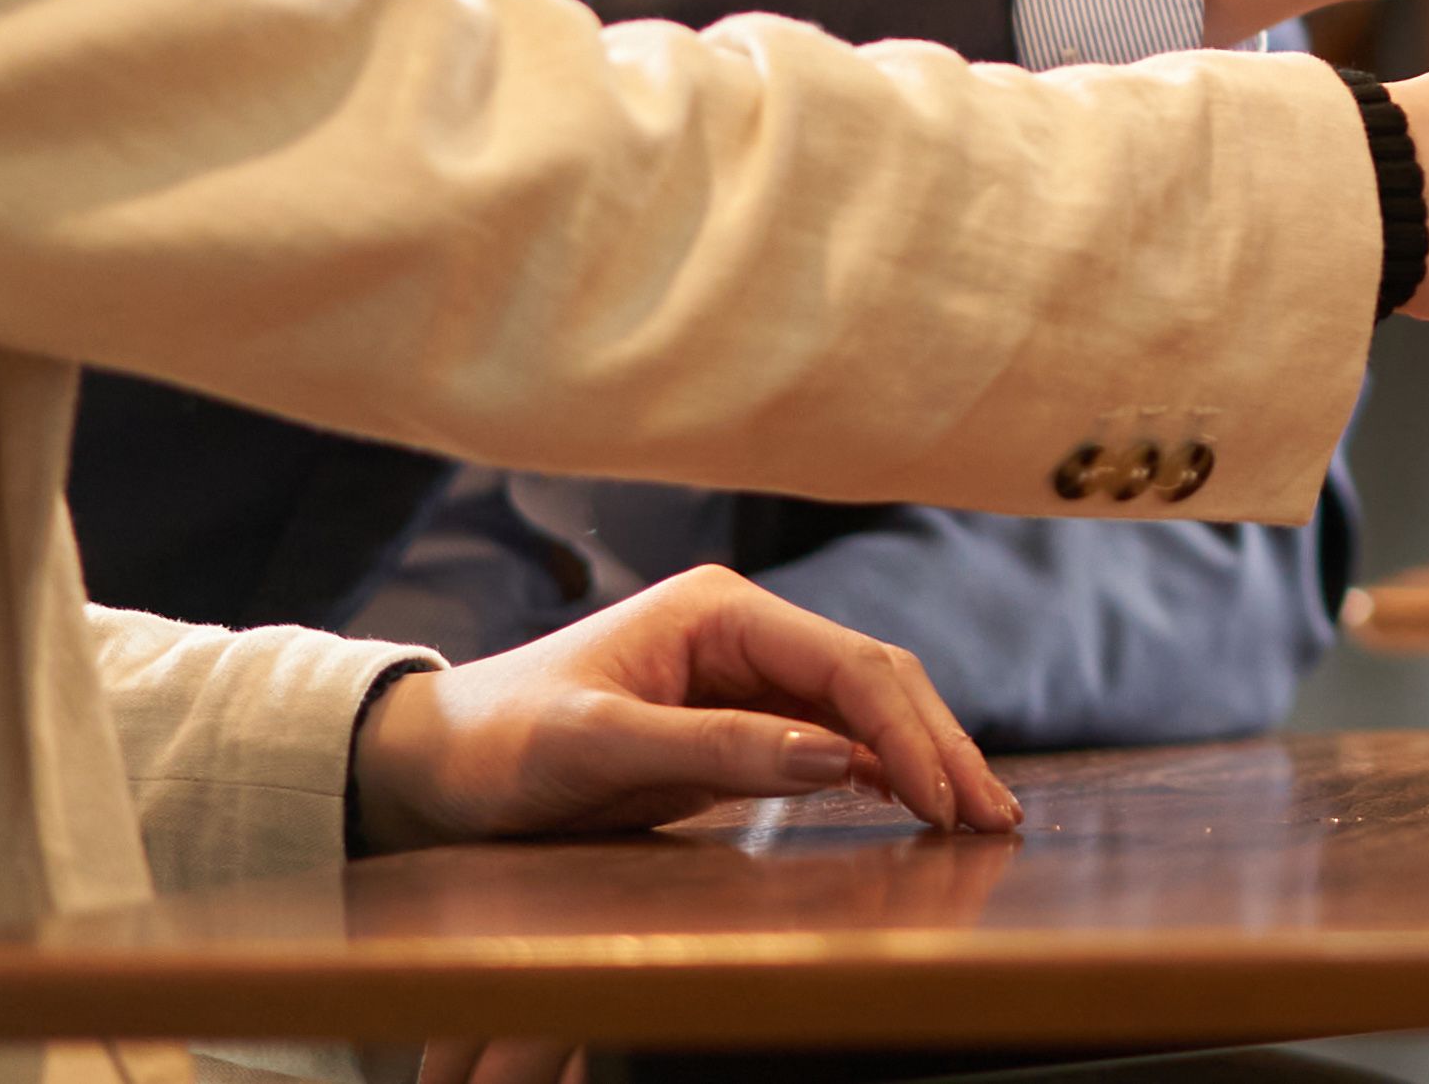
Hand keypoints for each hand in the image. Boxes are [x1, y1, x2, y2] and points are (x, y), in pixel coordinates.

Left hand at [345, 563, 1011, 855]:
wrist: (434, 763)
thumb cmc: (499, 744)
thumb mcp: (595, 747)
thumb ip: (713, 746)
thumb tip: (835, 756)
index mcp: (721, 611)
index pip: (848, 663)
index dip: (908, 731)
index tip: (947, 799)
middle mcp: (745, 632)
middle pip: (874, 678)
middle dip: (939, 743)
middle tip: (993, 817)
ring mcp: (745, 678)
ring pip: (864, 709)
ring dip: (922, 758)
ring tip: (978, 816)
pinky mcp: (737, 724)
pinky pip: (832, 741)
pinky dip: (882, 771)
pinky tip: (918, 805)